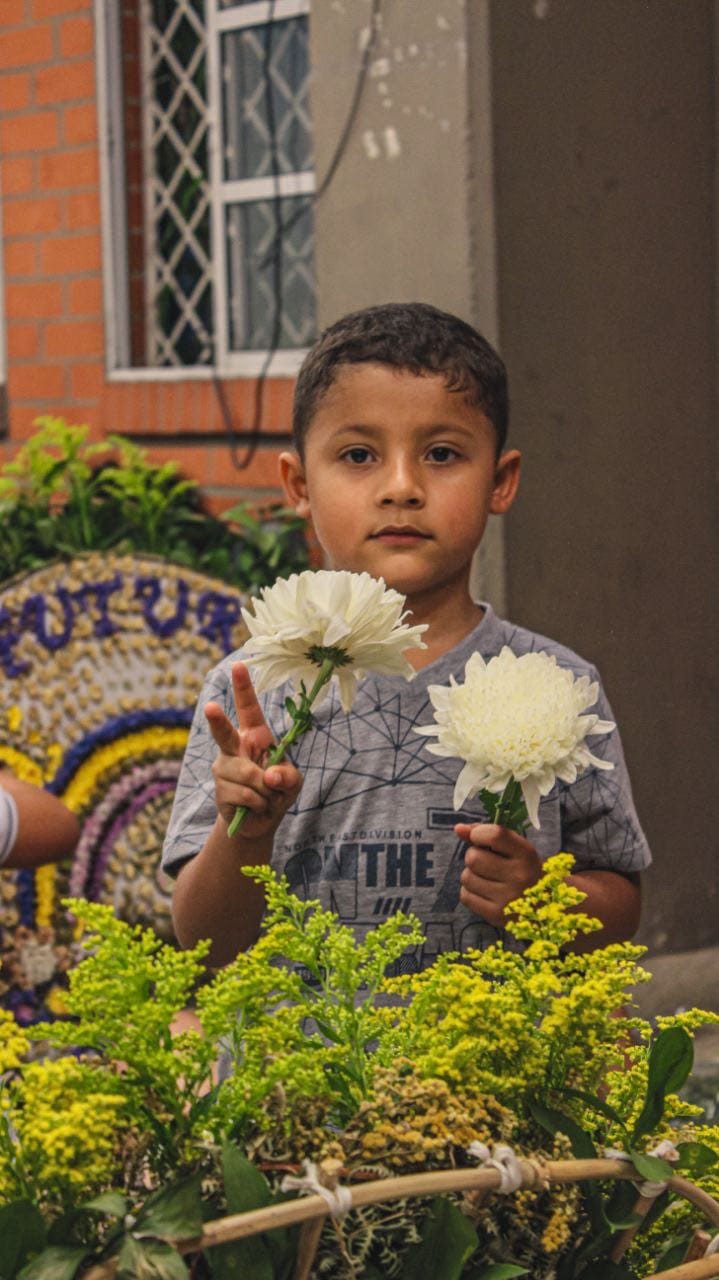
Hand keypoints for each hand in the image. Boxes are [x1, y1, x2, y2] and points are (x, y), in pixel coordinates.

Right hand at [205, 662, 302, 839]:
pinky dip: (258, 804)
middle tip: (211, 707)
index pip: (248, 708)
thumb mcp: (292, 782)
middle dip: (217, 720)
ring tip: (266, 796)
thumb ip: (288, 776)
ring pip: (247, 774)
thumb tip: (270, 776)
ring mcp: (224, 767)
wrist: (259, 822)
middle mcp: (234, 747)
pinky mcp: (220, 789)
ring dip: (265, 790)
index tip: (239, 665)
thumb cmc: (277, 791)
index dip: (243, 687)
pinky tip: (256, 806)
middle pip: (223, 732)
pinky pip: (244, 794)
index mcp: (254, 736)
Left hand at [454, 822, 541, 925]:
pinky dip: (470, 892)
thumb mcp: (515, 848)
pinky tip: (485, 892)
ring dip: (471, 876)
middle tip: (486, 862)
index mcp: (527, 855)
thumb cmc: (523, 869)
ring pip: (466, 878)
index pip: (494, 835)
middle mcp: (520, 876)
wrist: (545, 906)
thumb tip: (458, 828)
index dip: (479, 834)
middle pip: (473, 858)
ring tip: (488, 878)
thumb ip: (487, 833)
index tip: (480, 838)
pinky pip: (465, 896)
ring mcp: (508, 898)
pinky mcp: (496, 915)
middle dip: (474, 857)